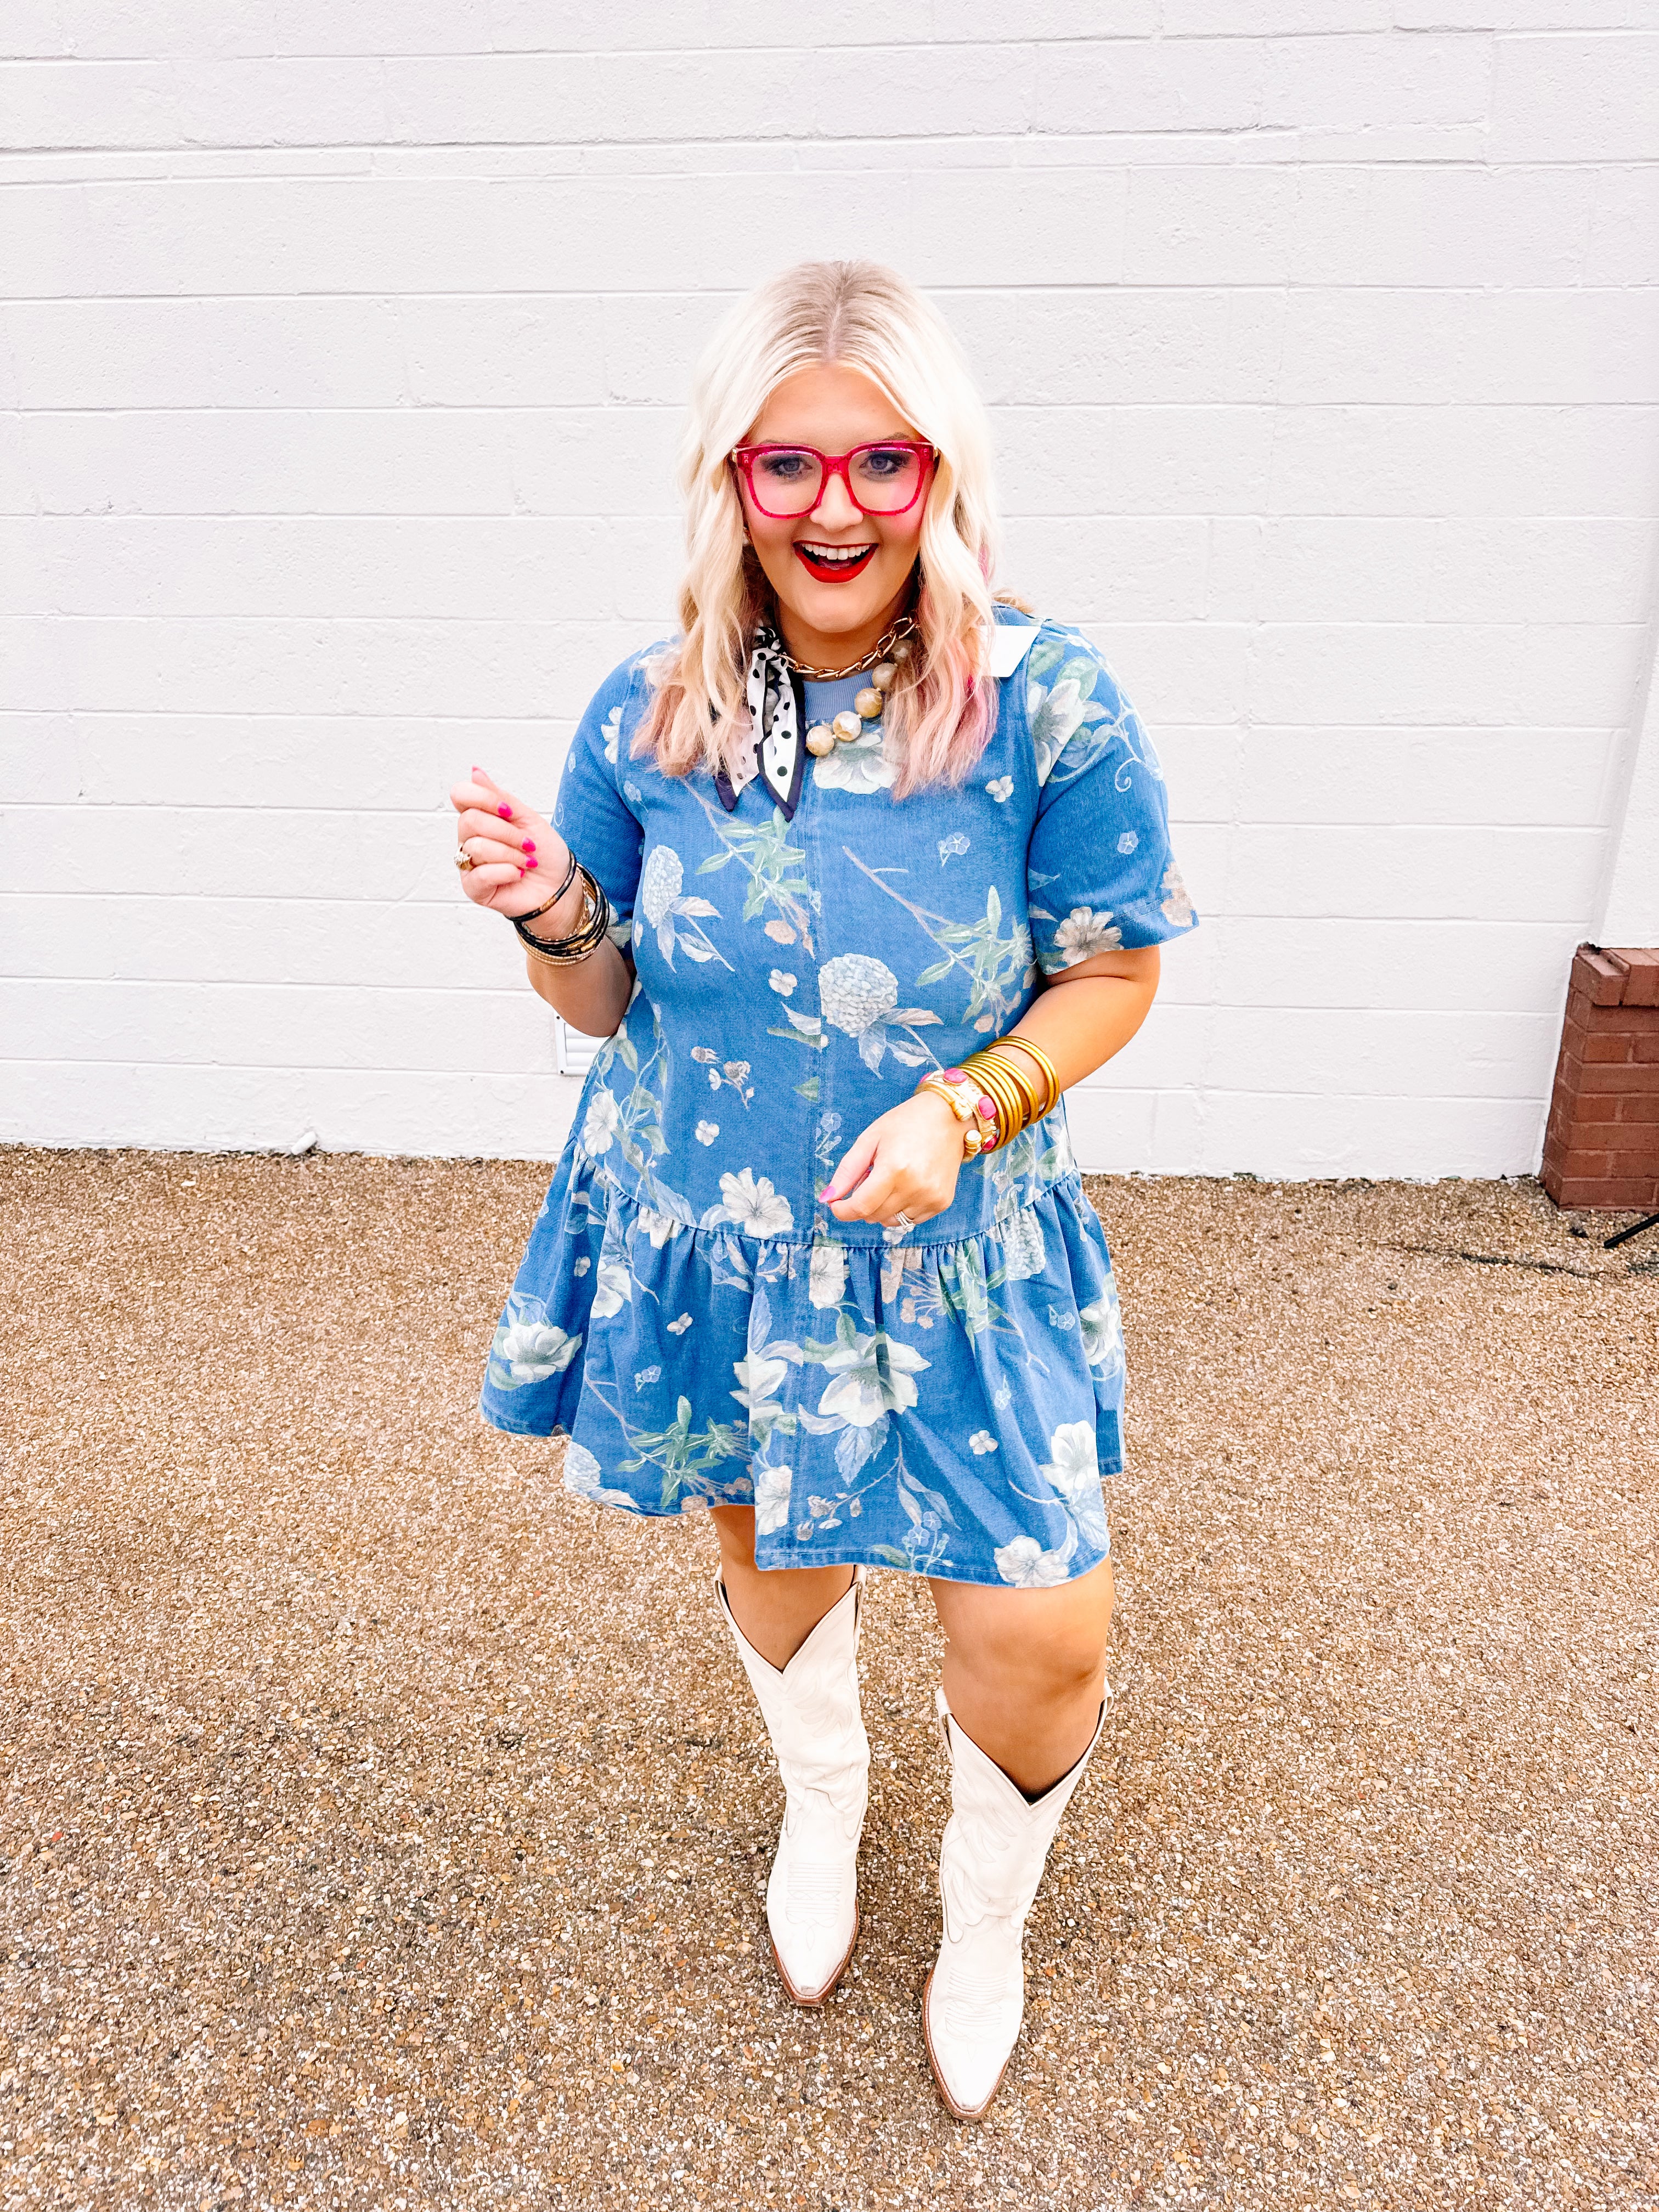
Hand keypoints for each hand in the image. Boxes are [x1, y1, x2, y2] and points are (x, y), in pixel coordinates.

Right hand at [448, 765, 567, 919]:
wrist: (559, 885)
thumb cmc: (544, 852)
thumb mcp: (526, 818)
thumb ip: (499, 797)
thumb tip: (474, 771)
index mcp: (480, 817)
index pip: (460, 795)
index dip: (483, 798)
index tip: (509, 811)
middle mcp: (468, 838)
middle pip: (470, 821)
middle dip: (507, 833)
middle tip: (529, 844)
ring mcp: (468, 863)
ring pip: (476, 847)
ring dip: (511, 855)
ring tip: (527, 862)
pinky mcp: (473, 888)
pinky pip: (480, 874)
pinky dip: (507, 872)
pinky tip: (519, 875)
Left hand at [822, 1090, 965, 1229]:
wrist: (948, 1117)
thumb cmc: (905, 1123)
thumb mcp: (869, 1139)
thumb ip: (847, 1172)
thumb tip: (827, 1199)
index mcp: (894, 1169)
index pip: (861, 1207)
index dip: (843, 1211)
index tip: (836, 1205)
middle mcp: (915, 1187)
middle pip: (874, 1215)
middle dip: (863, 1203)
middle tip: (870, 1178)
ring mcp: (931, 1197)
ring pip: (891, 1221)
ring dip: (882, 1207)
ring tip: (890, 1180)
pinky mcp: (942, 1202)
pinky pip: (911, 1219)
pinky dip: (901, 1208)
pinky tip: (907, 1185)